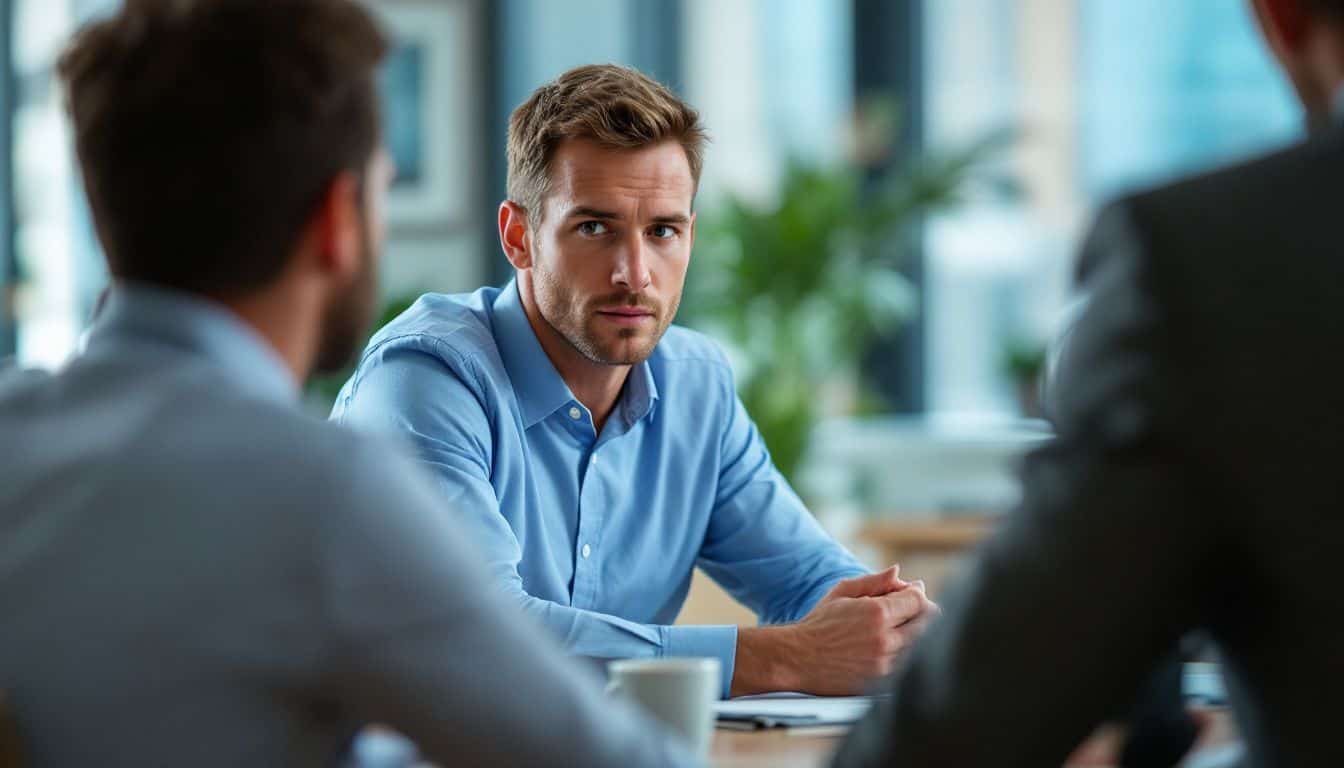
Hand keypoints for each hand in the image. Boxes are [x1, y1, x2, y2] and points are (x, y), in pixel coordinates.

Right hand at [731, 566, 937, 696]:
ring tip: (895, 627)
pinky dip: (906, 652)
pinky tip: (890, 645)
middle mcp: (886, 639)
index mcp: (877, 613)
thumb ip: (873, 581)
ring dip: (914, 632)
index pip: (918, 600)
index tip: (909, 592)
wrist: (797, 658)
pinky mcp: (881, 680)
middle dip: (921, 610)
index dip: (916, 592)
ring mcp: (885, 662)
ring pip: (921, 644)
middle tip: (907, 608)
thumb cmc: (818, 623)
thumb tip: (898, 572)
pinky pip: (908, 663)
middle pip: (927, 622)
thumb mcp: (842, 592)